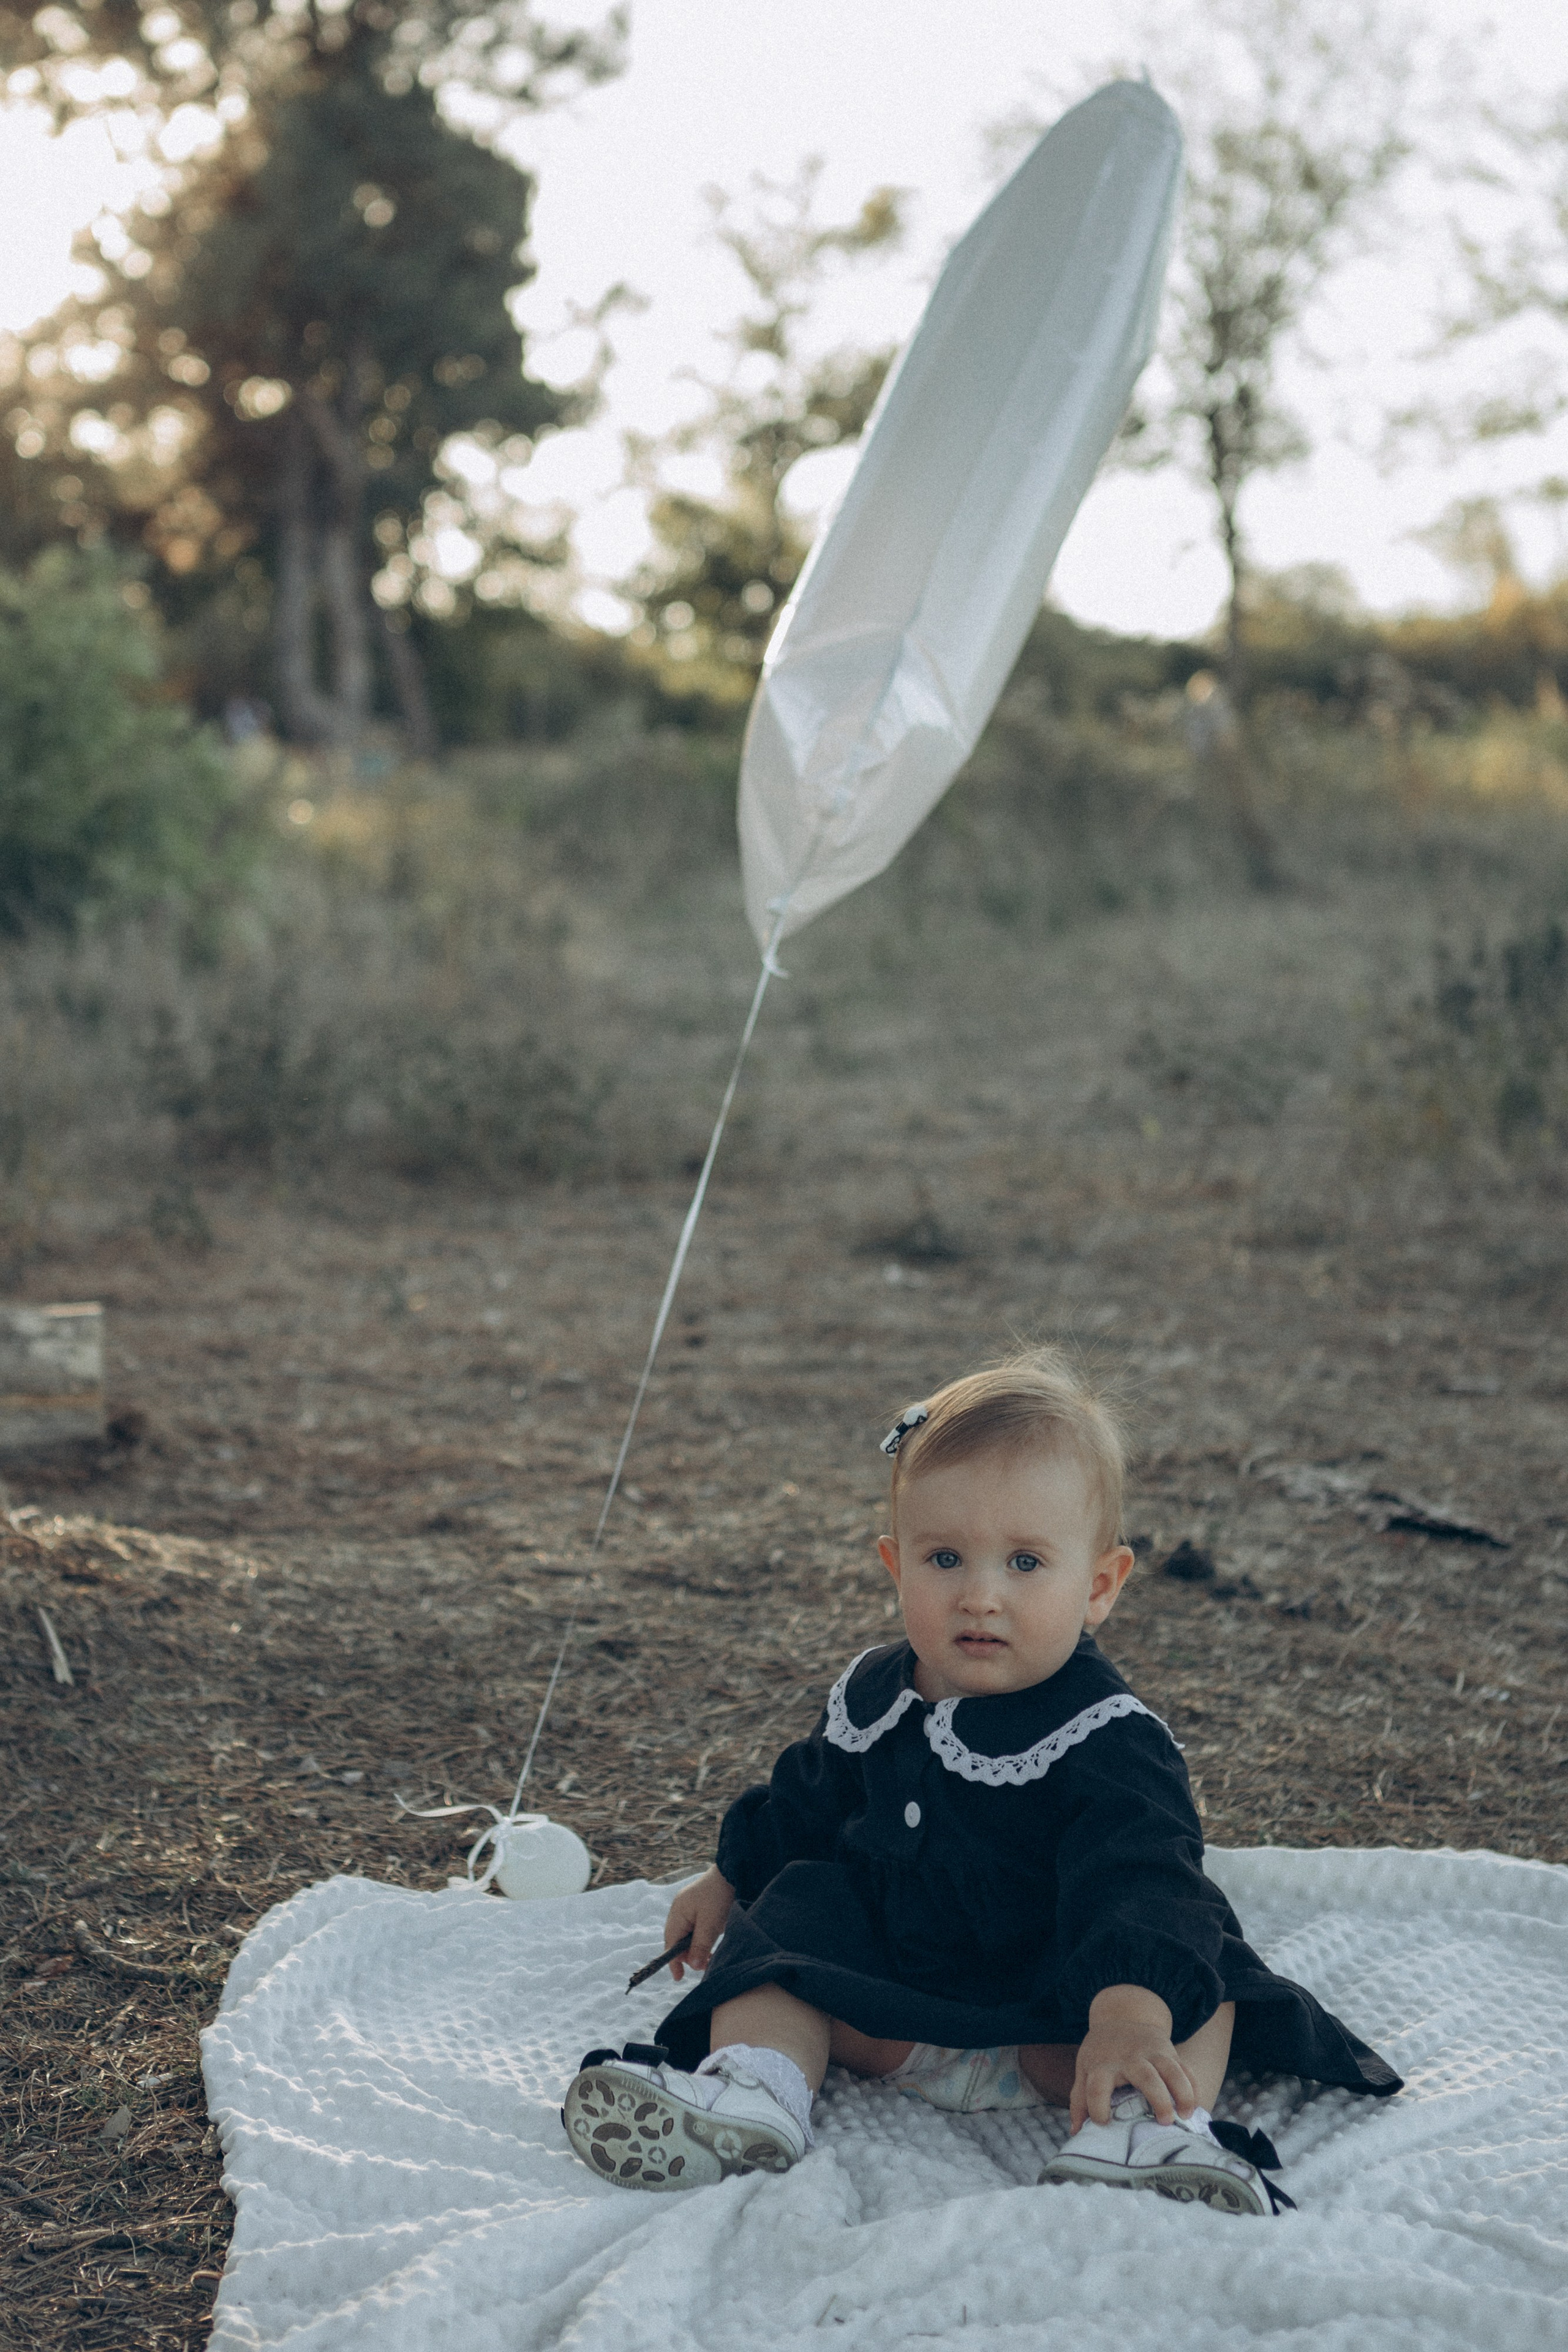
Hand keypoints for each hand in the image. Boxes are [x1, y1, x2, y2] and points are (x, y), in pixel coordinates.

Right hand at [664, 1866, 734, 1980]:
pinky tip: (713, 1943)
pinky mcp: (699, 1908)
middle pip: (678, 1941)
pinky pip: (696, 1929)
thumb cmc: (718, 1896)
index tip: (679, 1978)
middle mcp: (679, 1911)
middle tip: (705, 1963)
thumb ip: (700, 1945)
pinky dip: (702, 1939)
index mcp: (677, 1914)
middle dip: (689, 1955)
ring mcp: (688, 1908)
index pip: (671, 1943)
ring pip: (688, 1936)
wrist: (732, 1873)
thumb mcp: (710, 1924)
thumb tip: (692, 1966)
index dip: (674, 1962)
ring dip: (698, 1948)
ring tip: (711, 1956)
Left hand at [1071, 1985, 1194, 2131]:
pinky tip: (1196, 2107)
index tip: (1103, 2122)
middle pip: (1146, 2076)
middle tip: (1164, 2122)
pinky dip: (1194, 2087)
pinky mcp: (1169, 2050)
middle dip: (1158, 2099)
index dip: (1098, 2106)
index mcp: (1103, 2064)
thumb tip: (1076, 2132)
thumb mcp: (1085, 2069)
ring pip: (1172, 2070)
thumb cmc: (1102, 2052)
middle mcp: (1129, 2057)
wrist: (1121, 2016)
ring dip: (1183, 2093)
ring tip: (1185, 2116)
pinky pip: (1186, 2069)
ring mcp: (1152, 2052)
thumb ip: (1080, 2099)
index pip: (1097, 2086)